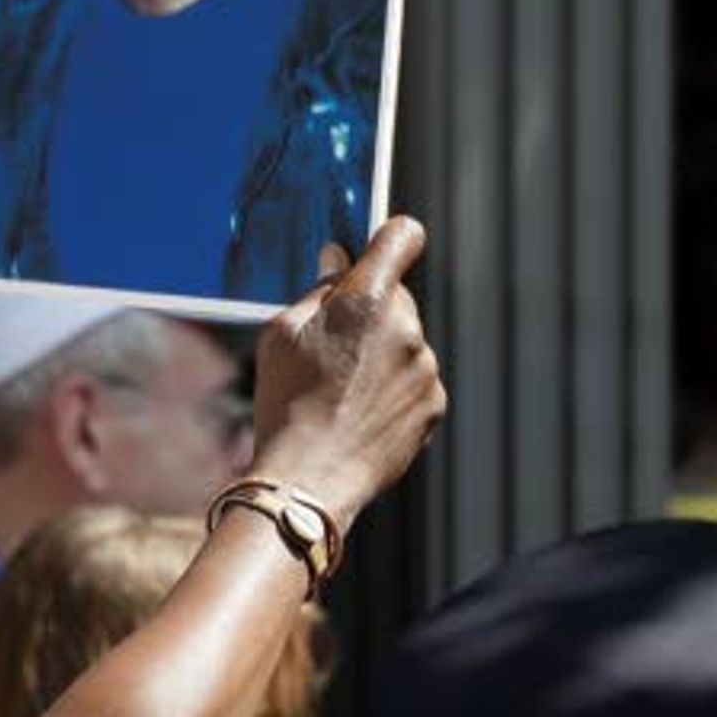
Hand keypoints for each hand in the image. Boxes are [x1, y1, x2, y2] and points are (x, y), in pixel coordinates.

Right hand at [246, 220, 445, 529]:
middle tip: (333, 347)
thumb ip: (318, 290)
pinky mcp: (434, 403)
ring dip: (384, 353)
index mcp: (364, 299)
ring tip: (342, 391)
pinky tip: (362, 413)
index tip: (382, 248)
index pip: (402, 237)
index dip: (391, 238)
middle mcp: (406, 328)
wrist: (310, 478)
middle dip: (371, 310)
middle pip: (397, 296)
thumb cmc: (285, 403)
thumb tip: (339, 259)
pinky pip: (416, 379)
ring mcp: (425, 368)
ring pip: (407, 341)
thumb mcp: (282, 333)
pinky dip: (395, 389)